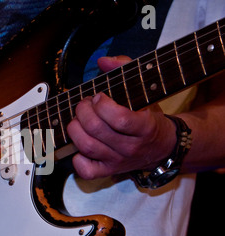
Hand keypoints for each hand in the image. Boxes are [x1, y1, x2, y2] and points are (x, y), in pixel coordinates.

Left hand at [67, 56, 176, 179]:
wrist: (163, 148)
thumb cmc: (149, 118)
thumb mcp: (144, 91)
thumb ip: (125, 70)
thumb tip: (103, 61)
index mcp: (145, 127)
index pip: (120, 119)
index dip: (103, 105)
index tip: (99, 97)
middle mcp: (131, 147)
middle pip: (97, 130)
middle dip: (83, 112)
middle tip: (84, 105)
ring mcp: (118, 161)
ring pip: (87, 147)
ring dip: (75, 129)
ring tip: (78, 119)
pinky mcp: (108, 171)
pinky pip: (87, 170)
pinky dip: (77, 158)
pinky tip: (79, 145)